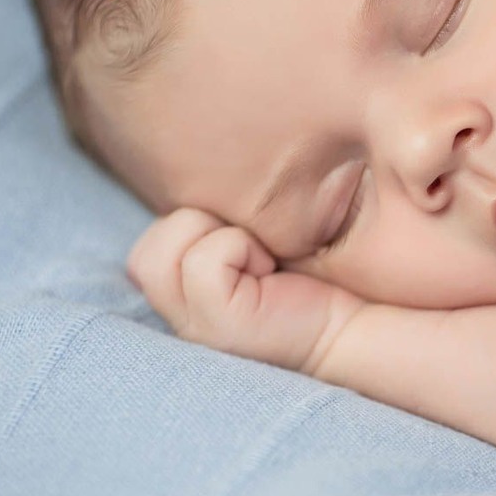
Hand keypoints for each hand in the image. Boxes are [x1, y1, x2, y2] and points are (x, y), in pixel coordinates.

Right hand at [127, 207, 363, 372]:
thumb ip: (214, 219)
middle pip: (144, 250)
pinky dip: (239, 248)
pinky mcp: (219, 324)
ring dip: (216, 234)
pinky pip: (203, 260)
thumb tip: (196, 171)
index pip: (146, 246)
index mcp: (180, 292)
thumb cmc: (308, 270)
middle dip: (196, 226)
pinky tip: (270, 268)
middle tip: (251, 245)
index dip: (188, 223)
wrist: (351, 319)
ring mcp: (194, 324)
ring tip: (259, 255)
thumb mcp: (251, 236)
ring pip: (163, 251)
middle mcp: (179, 313)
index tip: (240, 238)